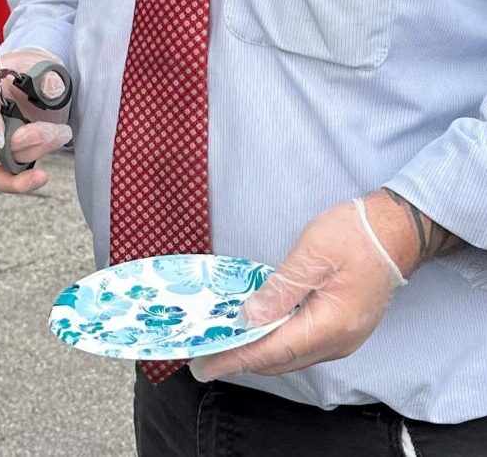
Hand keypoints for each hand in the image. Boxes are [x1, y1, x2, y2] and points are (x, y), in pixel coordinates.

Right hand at [0, 48, 71, 192]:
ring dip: (35, 153)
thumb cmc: (32, 72)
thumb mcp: (42, 64)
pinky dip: (19, 183)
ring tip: (61, 134)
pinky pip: (0, 178)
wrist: (34, 82)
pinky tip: (40, 177)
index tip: (1, 136)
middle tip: (58, 131)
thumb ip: (47, 76)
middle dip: (26, 140)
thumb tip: (51, 88)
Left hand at [189, 196, 405, 381]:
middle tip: (204, 354)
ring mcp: (342, 339)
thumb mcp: (312, 254)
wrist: (395, 232)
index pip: (273, 351)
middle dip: (240, 359)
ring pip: (291, 357)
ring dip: (256, 353)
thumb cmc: (355, 236)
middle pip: (280, 361)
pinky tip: (254, 331)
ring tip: (222, 344)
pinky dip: (274, 344)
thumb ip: (280, 289)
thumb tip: (250, 318)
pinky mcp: (341, 331)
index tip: (204, 366)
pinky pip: (301, 347)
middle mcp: (338, 342)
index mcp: (330, 325)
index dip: (235, 359)